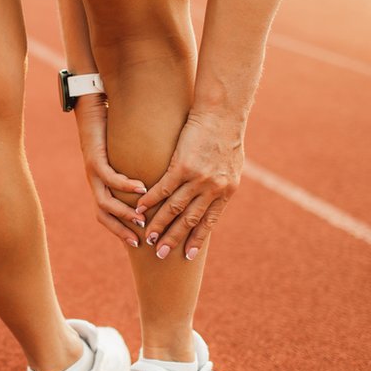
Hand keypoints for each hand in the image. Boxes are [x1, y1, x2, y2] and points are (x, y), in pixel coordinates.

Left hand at [74, 94, 148, 247]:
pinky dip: (125, 185)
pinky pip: (109, 177)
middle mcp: (95, 182)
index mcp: (102, 185)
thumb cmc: (113, 130)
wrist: (91, 106)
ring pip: (105, 201)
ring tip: (142, 218)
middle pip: (103, 216)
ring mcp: (93, 172)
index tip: (139, 243)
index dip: (121, 231)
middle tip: (140, 241)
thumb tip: (157, 185)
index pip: (108, 217)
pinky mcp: (94, 158)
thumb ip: (137, 173)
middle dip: (121, 230)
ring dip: (123, 212)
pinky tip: (141, 188)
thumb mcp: (127, 158)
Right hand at [136, 110, 243, 259]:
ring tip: (148, 237)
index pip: (208, 222)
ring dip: (160, 224)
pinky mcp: (182, 165)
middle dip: (174, 239)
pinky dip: (150, 201)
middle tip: (161, 254)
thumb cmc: (226, 136)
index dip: (196, 240)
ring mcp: (198, 178)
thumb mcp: (231, 165)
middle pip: (190, 220)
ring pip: (175, 208)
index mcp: (226, 191)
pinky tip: (140, 209)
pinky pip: (163, 189)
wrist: (223, 114)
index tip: (186, 256)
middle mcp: (213, 188)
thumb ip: (222, 183)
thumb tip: (215, 195)